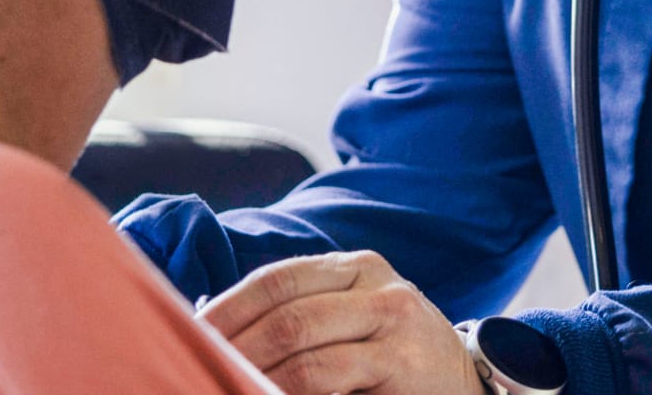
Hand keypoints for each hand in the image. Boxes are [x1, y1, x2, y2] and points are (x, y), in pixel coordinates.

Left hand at [196, 250, 483, 394]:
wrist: (464, 387)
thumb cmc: (392, 359)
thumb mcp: (351, 322)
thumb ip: (297, 318)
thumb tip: (206, 325)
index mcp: (356, 268)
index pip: (276, 279)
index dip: (227, 308)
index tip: (187, 336)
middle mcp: (380, 288)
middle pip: (286, 315)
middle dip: (234, 349)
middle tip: (196, 371)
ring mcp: (397, 325)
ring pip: (305, 353)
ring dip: (255, 377)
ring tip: (225, 388)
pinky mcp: (405, 366)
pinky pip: (328, 381)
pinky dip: (287, 392)